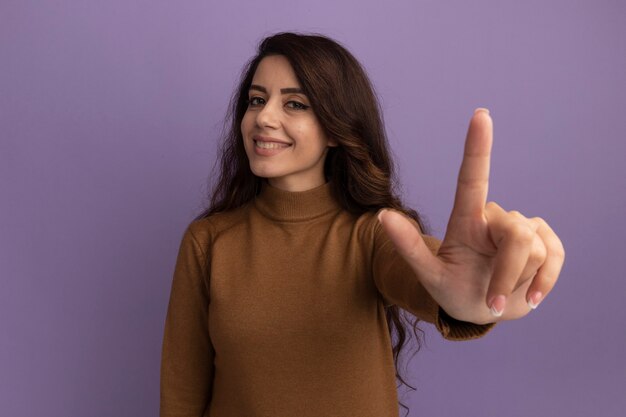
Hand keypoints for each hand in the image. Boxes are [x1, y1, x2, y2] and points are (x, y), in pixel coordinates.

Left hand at [378, 108, 564, 324]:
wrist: (479, 310)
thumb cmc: (451, 290)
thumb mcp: (428, 274)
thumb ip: (408, 247)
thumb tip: (382, 215)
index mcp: (465, 219)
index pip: (472, 178)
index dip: (477, 147)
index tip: (480, 115)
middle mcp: (495, 218)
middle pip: (517, 234)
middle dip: (507, 273)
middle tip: (489, 300)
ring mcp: (524, 229)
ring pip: (537, 249)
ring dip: (518, 281)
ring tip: (499, 291)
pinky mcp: (548, 243)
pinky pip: (556, 256)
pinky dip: (544, 282)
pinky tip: (529, 296)